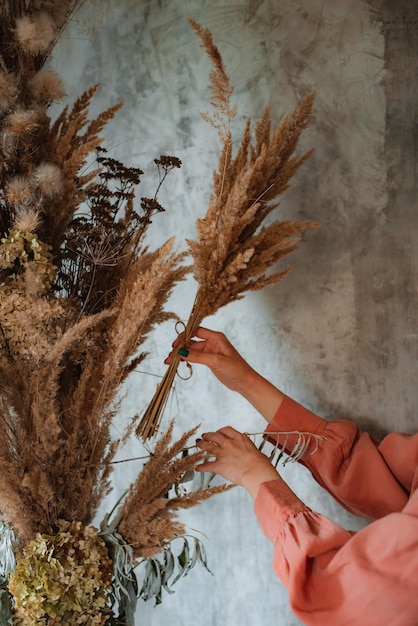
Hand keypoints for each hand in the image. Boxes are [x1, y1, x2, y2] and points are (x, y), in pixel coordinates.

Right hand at [165, 327, 284, 422]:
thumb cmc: (236, 369)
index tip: (175, 345)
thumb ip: (198, 356)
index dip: (184, 336)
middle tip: (169, 358)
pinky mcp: (209, 360)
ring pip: (191, 350)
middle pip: (191, 341)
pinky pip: (195, 356)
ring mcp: (210, 351)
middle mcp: (212, 342)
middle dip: (180, 348)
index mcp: (216, 337)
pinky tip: (179, 363)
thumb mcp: (216, 361)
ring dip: (181, 354)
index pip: (196, 331)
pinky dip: (187, 359)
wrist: (245, 381)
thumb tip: (182, 352)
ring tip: (170, 362)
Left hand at [195, 426, 281, 498]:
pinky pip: (207, 465)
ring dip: (201, 445)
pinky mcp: (219, 465)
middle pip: (214, 436)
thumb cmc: (260, 464)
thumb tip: (250, 454)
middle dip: (208, 435)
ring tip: (198, 445)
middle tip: (205, 436)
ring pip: (208, 446)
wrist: (257, 472)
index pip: (226, 430)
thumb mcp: (255, 450)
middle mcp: (229, 443)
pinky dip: (201, 467)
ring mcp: (223, 453)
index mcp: (239, 438)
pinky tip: (198, 467)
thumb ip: (248, 450)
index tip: (218, 432)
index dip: (220, 431)